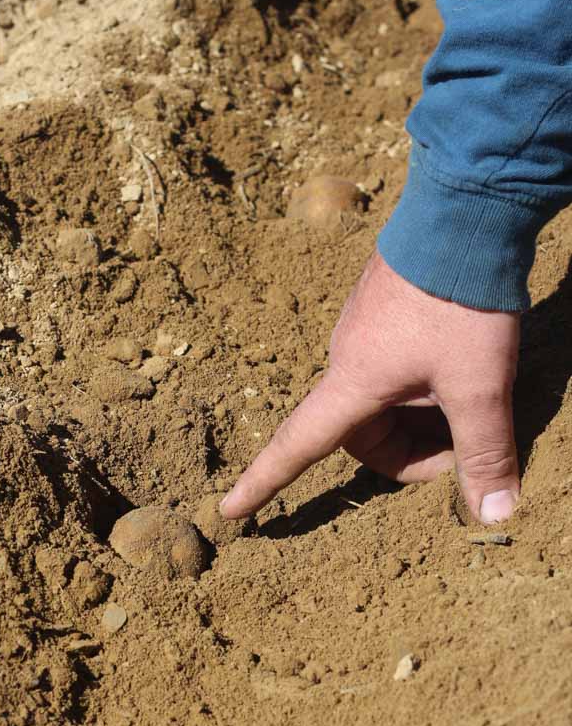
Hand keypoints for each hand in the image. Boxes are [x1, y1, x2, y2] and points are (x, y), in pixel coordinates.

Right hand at [220, 251, 519, 524]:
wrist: (468, 210)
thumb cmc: (462, 301)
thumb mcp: (481, 384)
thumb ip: (485, 450)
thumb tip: (495, 515)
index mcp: (351, 383)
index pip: (295, 448)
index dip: (262, 485)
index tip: (230, 512)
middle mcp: (346, 358)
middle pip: (361, 435)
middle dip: (408, 452)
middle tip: (462, 444)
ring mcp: (364, 331)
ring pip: (382, 402)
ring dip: (420, 417)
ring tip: (468, 397)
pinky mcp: (385, 311)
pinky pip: (394, 368)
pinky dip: (424, 385)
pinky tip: (461, 363)